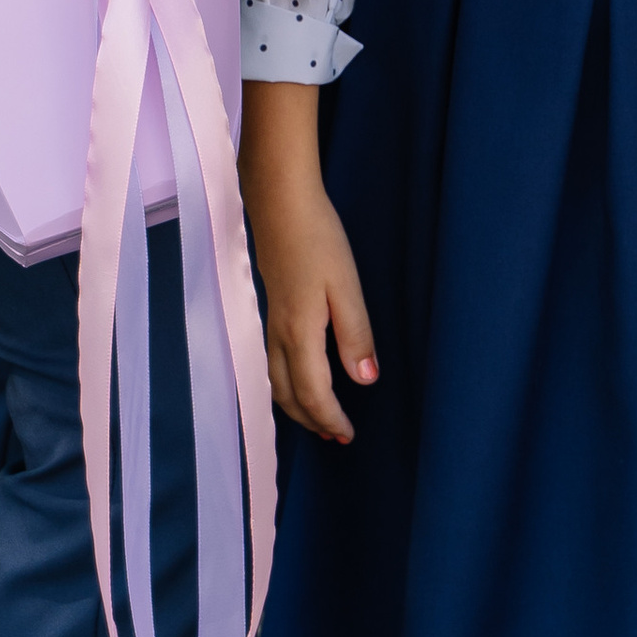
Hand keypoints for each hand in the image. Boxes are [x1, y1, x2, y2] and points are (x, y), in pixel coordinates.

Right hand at [240, 83, 377, 442]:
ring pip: (276, 379)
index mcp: (300, 333)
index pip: (313, 393)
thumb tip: (365, 381)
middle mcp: (280, 333)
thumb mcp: (345, 285)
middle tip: (335, 436)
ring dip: (296, 405)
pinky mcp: (271, 304)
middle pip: (288, 394)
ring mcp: (271, 319)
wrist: (279, 199)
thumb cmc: (317, 238)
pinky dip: (287, 382)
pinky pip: (273, 361)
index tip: (349, 436)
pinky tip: (301, 373)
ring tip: (318, 417)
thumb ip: (356, 335)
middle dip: (311, 420)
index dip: (330, 419)